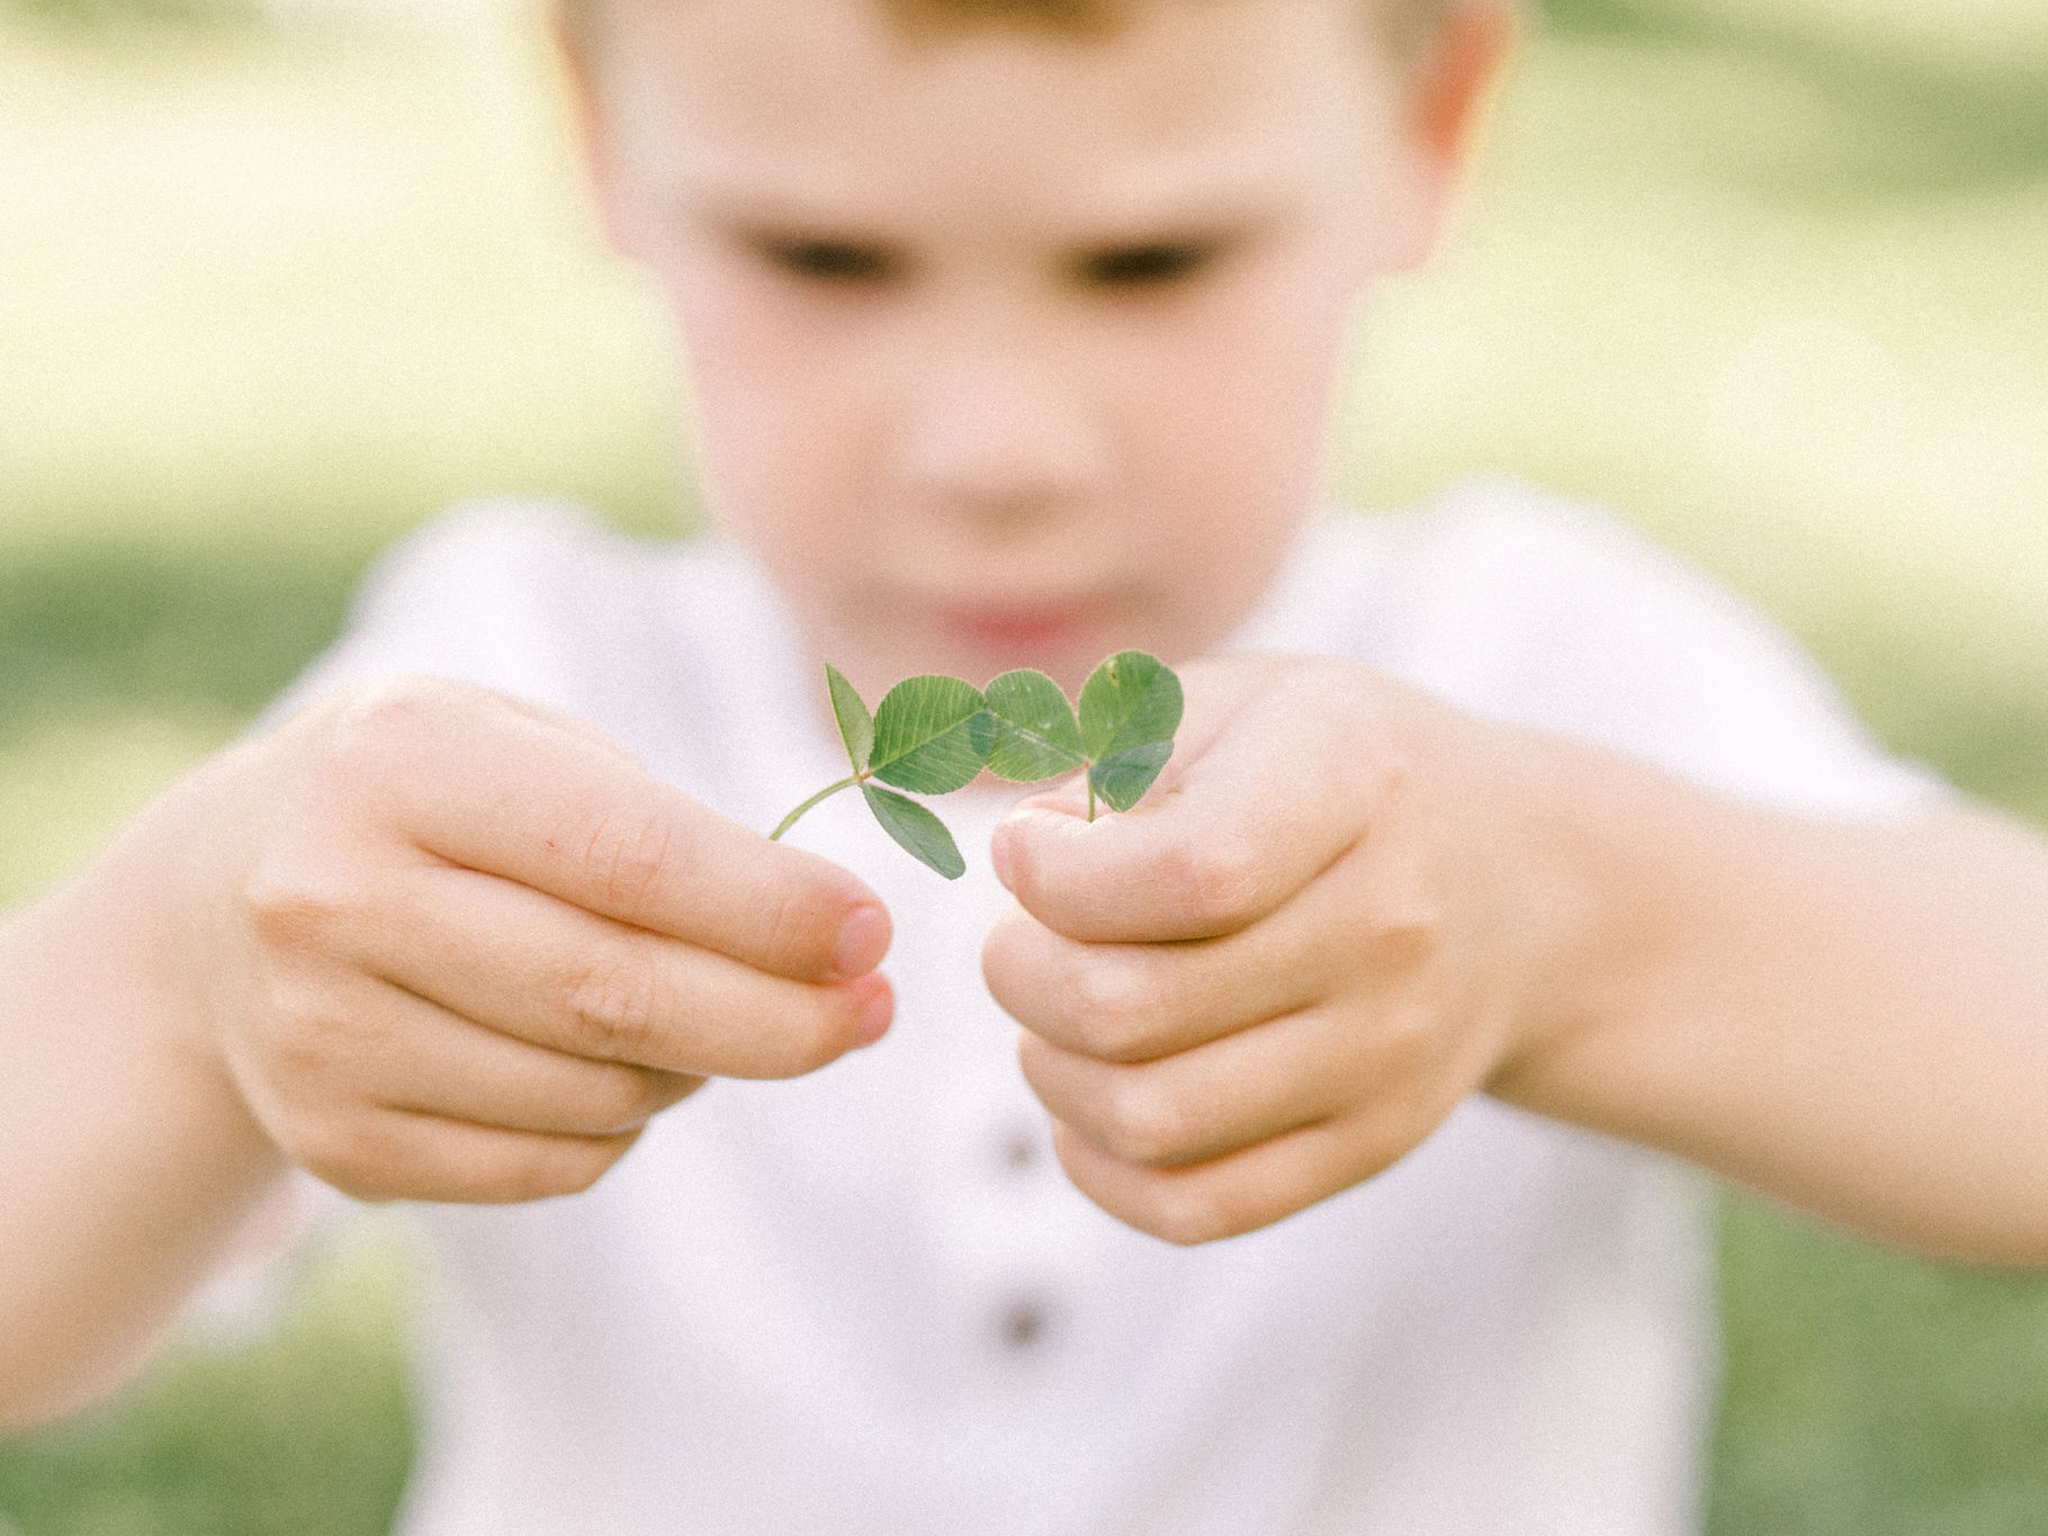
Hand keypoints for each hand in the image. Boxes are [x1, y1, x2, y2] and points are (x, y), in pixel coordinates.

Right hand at [170, 676, 892, 1203]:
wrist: (218, 895)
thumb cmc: (432, 800)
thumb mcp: (522, 746)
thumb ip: (661, 824)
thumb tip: (826, 937)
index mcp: (402, 762)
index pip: (627, 856)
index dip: (770, 908)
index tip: (871, 935)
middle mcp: (336, 896)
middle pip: (614, 995)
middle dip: (779, 1019)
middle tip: (870, 1013)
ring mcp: (318, 1032)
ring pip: (594, 1094)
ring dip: (696, 1068)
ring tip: (707, 1012)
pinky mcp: (329, 1140)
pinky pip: (547, 1166)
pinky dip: (621, 1129)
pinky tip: (614, 1065)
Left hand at [982, 655, 1582, 1243]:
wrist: (1521, 881)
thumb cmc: (1333, 774)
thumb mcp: (1242, 700)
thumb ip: (1115, 749)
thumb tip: (1024, 849)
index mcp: (1351, 779)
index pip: (1185, 873)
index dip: (1056, 876)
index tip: (1026, 847)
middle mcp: (1387, 924)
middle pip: (1129, 1006)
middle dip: (1020, 970)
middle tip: (1020, 935)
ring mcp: (1387, 1052)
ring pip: (1147, 1119)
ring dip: (1050, 1066)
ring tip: (1056, 1008)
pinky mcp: (1370, 1143)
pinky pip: (1195, 1206)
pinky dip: (1101, 1164)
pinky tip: (1088, 1092)